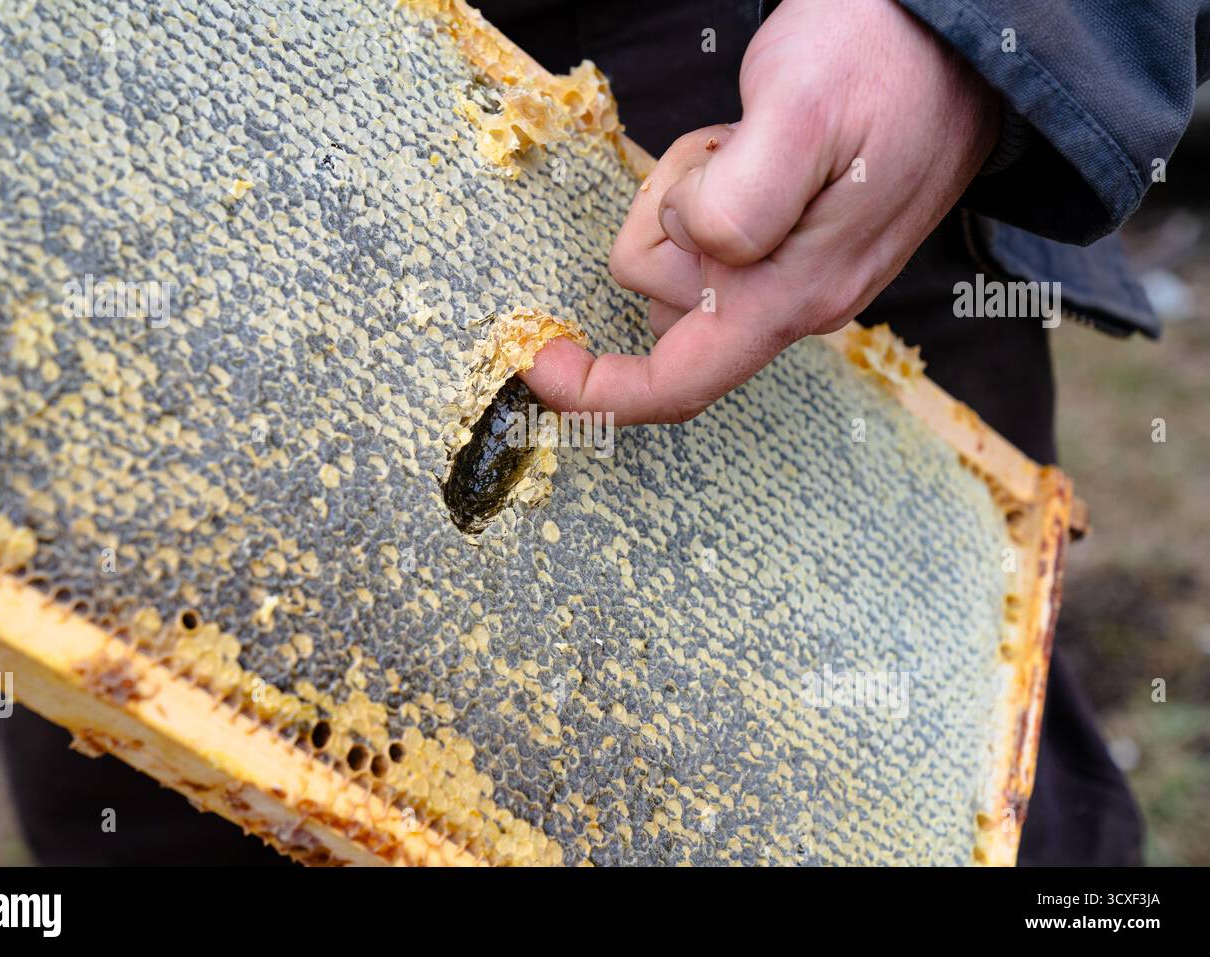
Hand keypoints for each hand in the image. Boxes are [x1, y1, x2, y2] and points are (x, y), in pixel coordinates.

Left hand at [519, 0, 1000, 424]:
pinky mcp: (799, 245)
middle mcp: (797, 303)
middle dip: (663, 222)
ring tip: (750, 139)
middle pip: (664, 302)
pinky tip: (757, 145)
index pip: (678, 383)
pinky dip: (709, 188)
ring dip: (686, 197)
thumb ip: (741, 200)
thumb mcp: (800, 112)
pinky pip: (712, 237)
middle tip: (725, 148)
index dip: (599, 391)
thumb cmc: (878, 58)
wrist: (959, 29)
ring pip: (682, 265)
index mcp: (792, 295)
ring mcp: (800, 277)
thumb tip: (699, 251)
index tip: (538, 362)